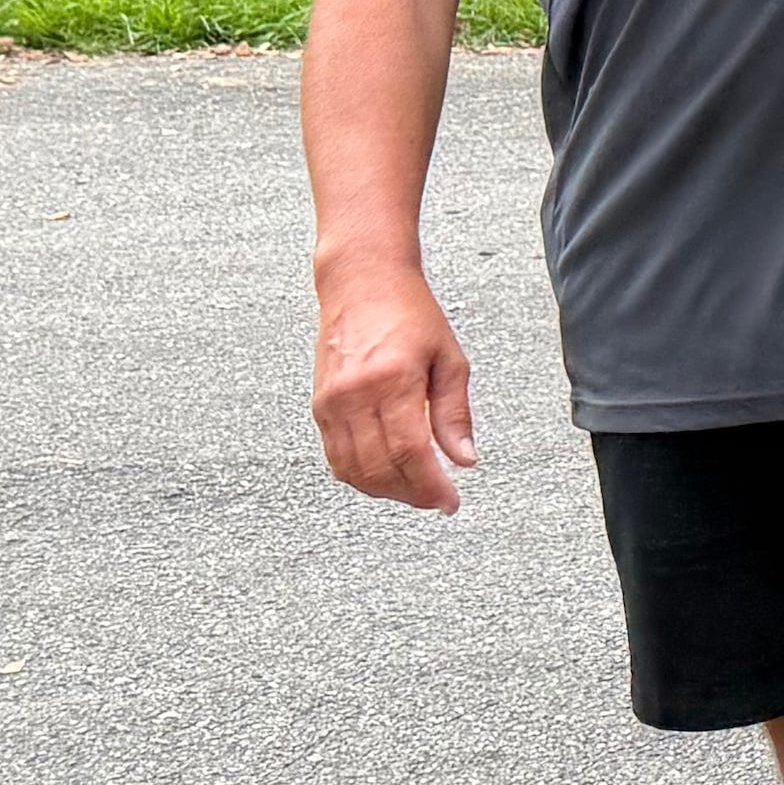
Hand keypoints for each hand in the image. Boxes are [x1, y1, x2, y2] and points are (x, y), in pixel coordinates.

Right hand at [313, 256, 476, 512]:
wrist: (362, 282)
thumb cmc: (410, 313)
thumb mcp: (449, 359)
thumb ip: (454, 414)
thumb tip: (464, 459)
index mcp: (393, 381)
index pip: (410, 452)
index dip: (431, 486)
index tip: (450, 502)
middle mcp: (355, 395)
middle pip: (380, 468)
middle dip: (412, 494)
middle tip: (437, 500)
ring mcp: (331, 402)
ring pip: (353, 470)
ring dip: (385, 491)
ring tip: (414, 491)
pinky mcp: (319, 405)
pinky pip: (335, 456)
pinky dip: (359, 476)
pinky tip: (384, 476)